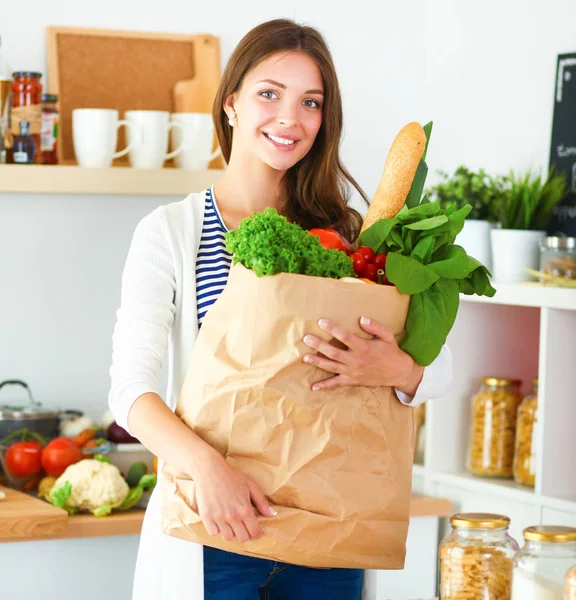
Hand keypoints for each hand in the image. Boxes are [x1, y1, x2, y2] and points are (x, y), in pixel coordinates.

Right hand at [193, 454, 276, 542]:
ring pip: (228, 537)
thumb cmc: (231, 476)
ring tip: (230, 523)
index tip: (254, 529)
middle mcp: (232, 516)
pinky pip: (213, 533)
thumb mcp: (250, 485)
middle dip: (245, 534)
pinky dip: (217, 529)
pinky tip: (219, 520)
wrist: (210, 470)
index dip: (256, 533)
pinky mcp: (206, 517)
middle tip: (243, 526)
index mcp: (245, 510)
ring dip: (231, 532)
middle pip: (242, 538)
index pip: (254, 532)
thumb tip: (272, 514)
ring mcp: (218, 518)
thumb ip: (262, 501)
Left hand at [302, 317, 423, 393]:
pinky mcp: (352, 380)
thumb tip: (361, 319)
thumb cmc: (391, 351)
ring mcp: (352, 372)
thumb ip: (375, 326)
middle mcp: (356, 360)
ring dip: (317, 362)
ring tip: (305, 357)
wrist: (398, 372)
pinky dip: (325, 385)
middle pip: (334, 353)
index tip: (321, 321)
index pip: (345, 337)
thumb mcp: (387, 335)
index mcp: (363, 347)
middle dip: (319, 345)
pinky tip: (314, 387)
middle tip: (306, 338)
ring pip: (332, 367)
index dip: (332, 329)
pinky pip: (336, 384)